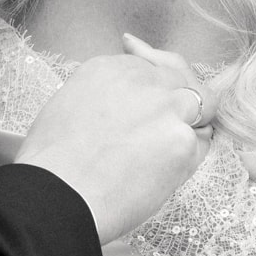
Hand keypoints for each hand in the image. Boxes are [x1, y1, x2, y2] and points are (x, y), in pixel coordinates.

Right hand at [15, 44, 213, 244]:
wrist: (58, 191)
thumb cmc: (52, 161)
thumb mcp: (70, 103)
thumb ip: (105, 95)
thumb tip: (120, 109)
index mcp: (110, 67)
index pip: (147, 64)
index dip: (153, 78)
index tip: (151, 89)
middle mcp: (143, 78)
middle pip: (180, 76)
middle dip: (181, 96)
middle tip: (174, 120)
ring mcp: (167, 106)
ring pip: (202, 106)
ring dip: (191, 125)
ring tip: (166, 155)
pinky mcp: (182, 140)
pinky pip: (200, 143)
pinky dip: (188, 158)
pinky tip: (163, 173)